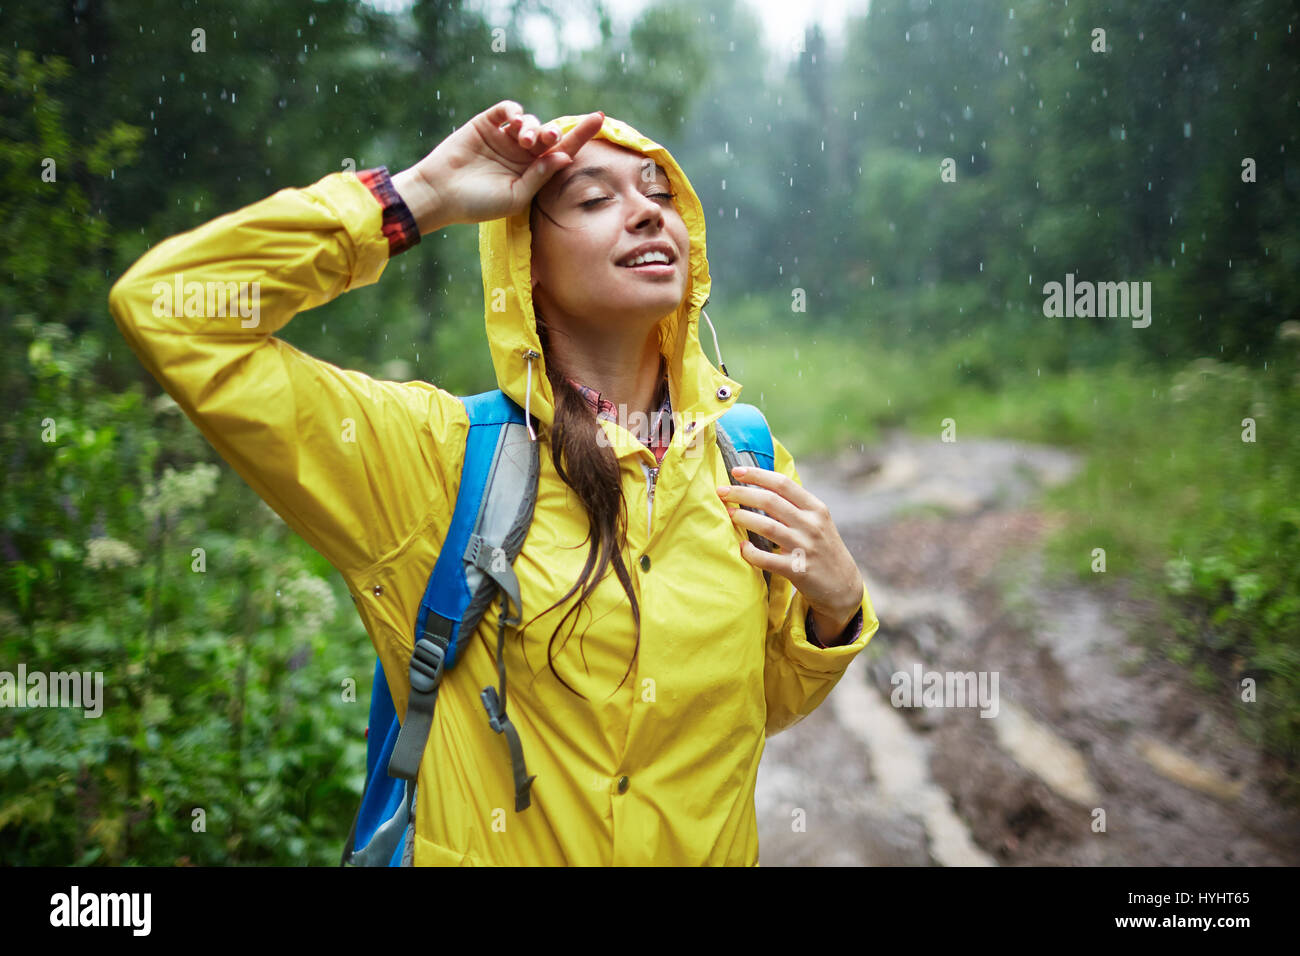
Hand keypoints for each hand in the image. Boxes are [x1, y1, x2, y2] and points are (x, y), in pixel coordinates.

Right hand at [391, 100, 604, 232]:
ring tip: (522, 139)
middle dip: (553, 133)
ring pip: (529, 121)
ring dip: (531, 126)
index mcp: (533, 172)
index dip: (581, 136)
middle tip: (548, 139)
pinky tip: (512, 120)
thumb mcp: (515, 197)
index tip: (600, 119)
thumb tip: (565, 157)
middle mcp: (522, 154)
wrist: (441, 194)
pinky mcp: (486, 124)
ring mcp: (504, 137)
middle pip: (548, 134)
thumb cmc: (478, 204)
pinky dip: (513, 111)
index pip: (563, 151)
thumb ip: (539, 177)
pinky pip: (507, 109)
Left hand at [717, 465, 864, 632]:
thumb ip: (795, 505)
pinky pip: (767, 559)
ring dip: (743, 518)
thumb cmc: (822, 548)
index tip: (736, 471)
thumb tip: (761, 484)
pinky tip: (742, 547)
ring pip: (768, 526)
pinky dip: (751, 552)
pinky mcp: (798, 570)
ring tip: (729, 514)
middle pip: (771, 501)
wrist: (842, 585)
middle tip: (722, 491)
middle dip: (742, 493)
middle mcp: (811, 525)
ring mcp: (805, 547)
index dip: (757, 475)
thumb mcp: (817, 521)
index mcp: (816, 508)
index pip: (783, 484)